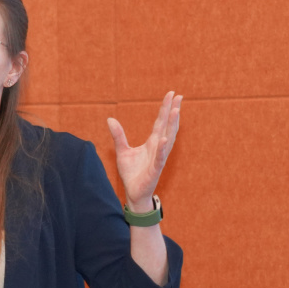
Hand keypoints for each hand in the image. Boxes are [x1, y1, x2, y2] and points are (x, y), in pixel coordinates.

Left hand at [106, 91, 181, 210]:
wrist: (133, 192)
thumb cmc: (131, 173)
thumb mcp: (122, 151)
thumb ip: (118, 135)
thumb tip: (110, 119)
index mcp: (152, 142)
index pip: (160, 122)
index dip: (165, 108)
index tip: (172, 94)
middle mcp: (158, 148)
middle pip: (167, 126)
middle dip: (173, 111)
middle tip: (178, 96)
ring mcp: (158, 158)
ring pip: (168, 139)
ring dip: (172, 125)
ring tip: (176, 111)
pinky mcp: (155, 169)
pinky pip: (159, 158)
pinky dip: (162, 149)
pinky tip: (165, 139)